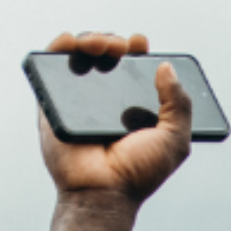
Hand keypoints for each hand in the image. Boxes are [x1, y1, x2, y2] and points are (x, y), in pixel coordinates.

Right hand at [34, 32, 190, 204]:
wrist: (103, 191)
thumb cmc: (139, 172)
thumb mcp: (175, 139)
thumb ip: (179, 104)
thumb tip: (166, 67)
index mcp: (132, 105)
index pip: (133, 66)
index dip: (136, 49)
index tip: (139, 44)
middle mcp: (106, 100)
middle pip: (107, 55)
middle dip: (113, 42)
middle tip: (119, 49)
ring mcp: (78, 100)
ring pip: (81, 56)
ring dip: (91, 40)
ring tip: (100, 47)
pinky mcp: (53, 103)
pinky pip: (51, 67)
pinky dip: (59, 46)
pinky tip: (71, 42)